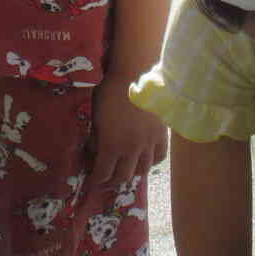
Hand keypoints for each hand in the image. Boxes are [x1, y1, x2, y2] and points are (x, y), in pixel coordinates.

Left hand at [89, 76, 166, 190]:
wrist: (136, 74)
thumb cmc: (110, 91)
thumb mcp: (95, 116)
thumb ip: (95, 136)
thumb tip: (94, 148)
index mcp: (111, 146)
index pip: (103, 173)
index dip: (96, 180)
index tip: (93, 181)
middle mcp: (131, 150)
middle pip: (123, 177)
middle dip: (113, 180)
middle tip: (107, 176)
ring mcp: (149, 143)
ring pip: (142, 170)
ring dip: (132, 172)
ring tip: (127, 168)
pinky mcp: (162, 135)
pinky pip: (158, 157)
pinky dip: (150, 162)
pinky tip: (144, 158)